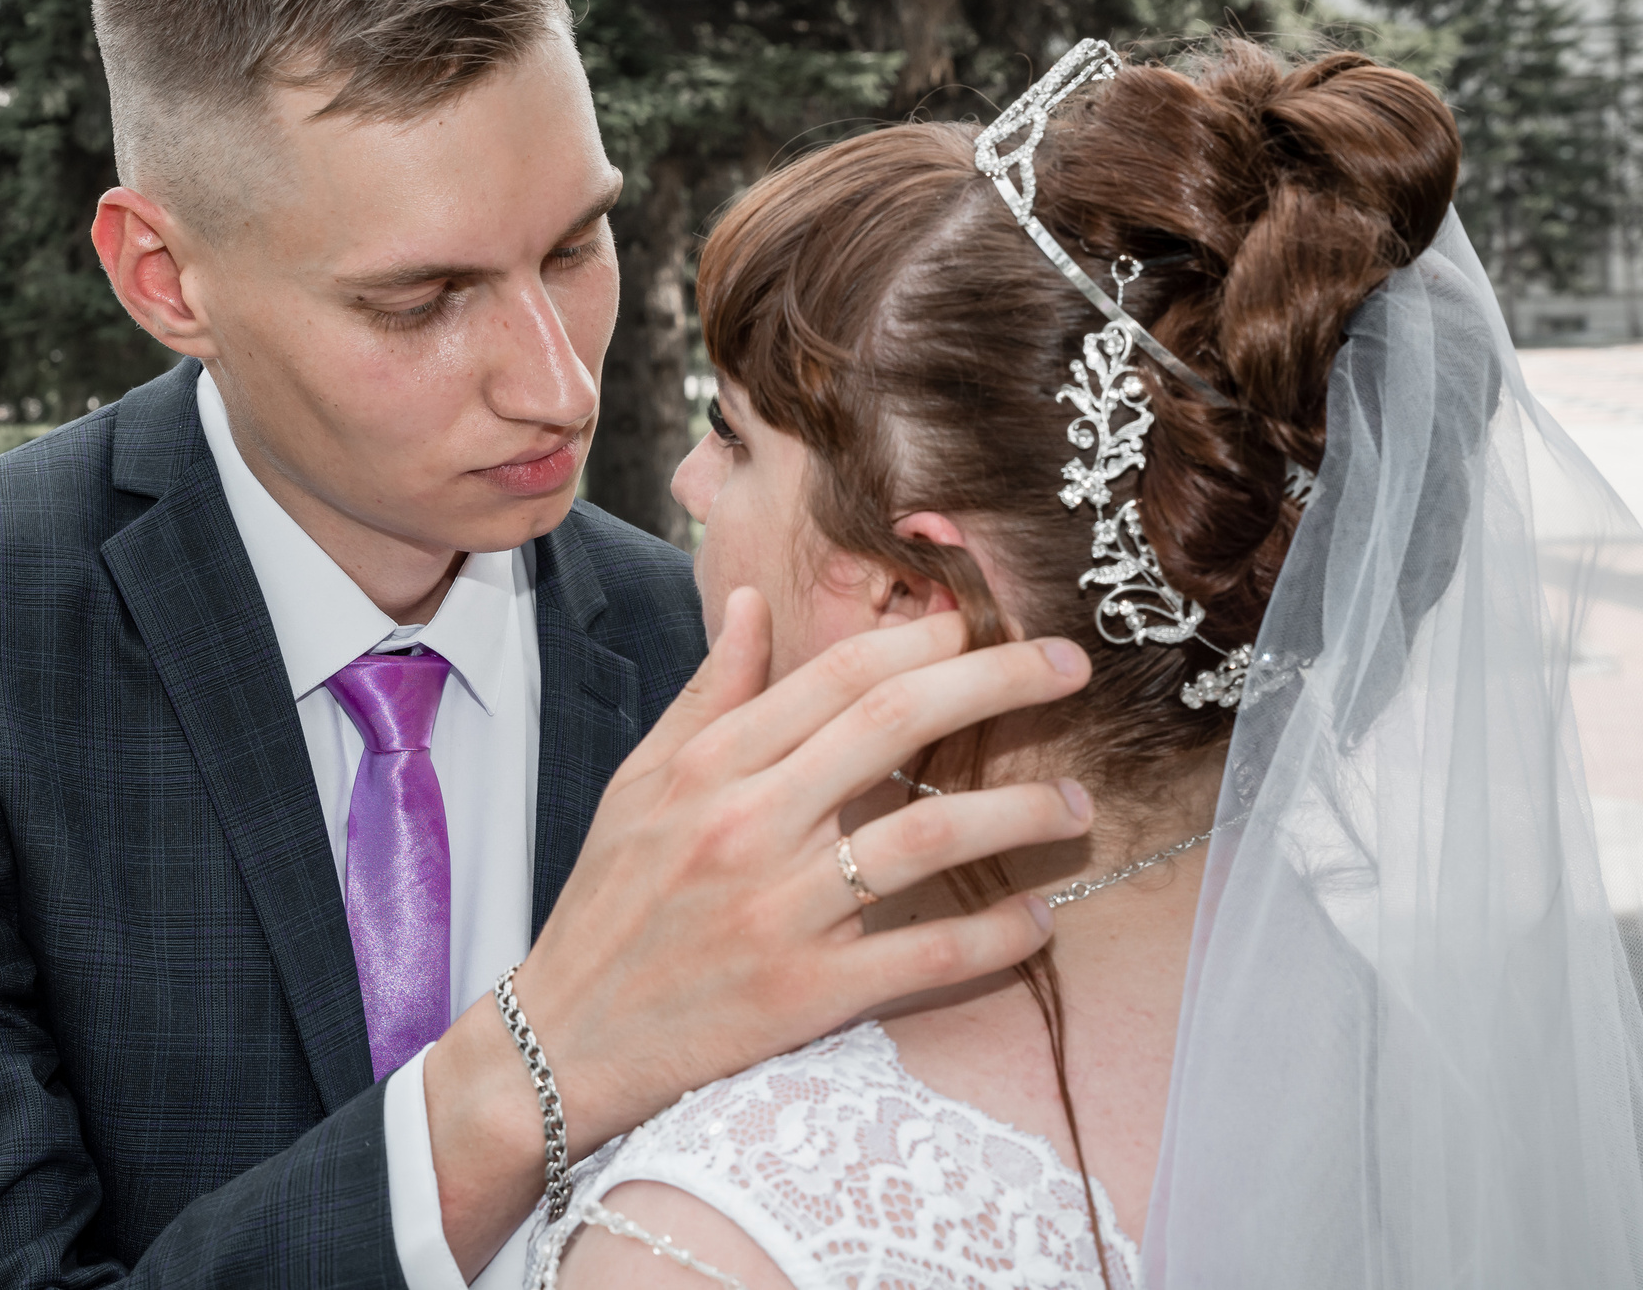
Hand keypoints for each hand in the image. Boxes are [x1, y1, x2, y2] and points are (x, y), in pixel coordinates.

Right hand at [424, 591, 1093, 1269]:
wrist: (566, 1039)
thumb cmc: (609, 902)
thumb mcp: (639, 782)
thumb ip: (709, 693)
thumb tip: (754, 603)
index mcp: (711, 766)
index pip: (837, 675)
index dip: (923, 636)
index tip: (985, 619)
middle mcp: (748, 825)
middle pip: (894, 726)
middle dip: (996, 682)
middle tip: (1068, 667)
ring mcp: (780, 911)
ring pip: (927, 840)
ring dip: (1019, 812)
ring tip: (1076, 802)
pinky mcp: (805, 994)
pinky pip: (922, 957)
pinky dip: (993, 938)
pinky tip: (1039, 920)